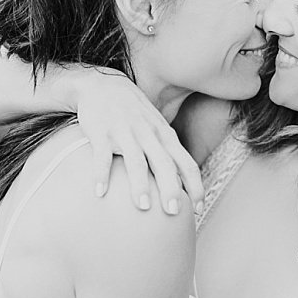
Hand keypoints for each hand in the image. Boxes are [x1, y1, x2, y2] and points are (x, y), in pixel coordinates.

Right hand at [69, 67, 202, 213]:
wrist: (102, 85)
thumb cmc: (132, 111)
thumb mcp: (156, 125)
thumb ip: (167, 149)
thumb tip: (180, 181)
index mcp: (164, 135)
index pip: (186, 163)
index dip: (194, 186)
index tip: (197, 208)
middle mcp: (148, 134)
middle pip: (164, 164)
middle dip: (171, 188)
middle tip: (173, 212)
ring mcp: (125, 133)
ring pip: (136, 161)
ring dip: (140, 184)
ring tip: (142, 206)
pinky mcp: (101, 133)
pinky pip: (102, 156)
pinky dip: (101, 174)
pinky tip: (100, 192)